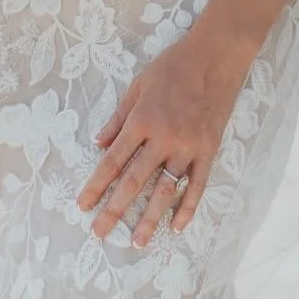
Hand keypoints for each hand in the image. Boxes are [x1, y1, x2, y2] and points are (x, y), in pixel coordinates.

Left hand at [77, 25, 254, 247]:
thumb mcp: (138, 85)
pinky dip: (188, 207)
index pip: (113, 161)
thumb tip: (97, 144)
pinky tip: (177, 227)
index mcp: (141, 120)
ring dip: (150, 218)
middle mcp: (162, 138)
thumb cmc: (173, 66)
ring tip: (136, 242)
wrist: (215, 55)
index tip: (82, 206)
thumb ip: (118, 117)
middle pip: (134, 181)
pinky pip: (197, 185)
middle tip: (99, 233)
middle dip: (114, 210)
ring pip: (165, 190)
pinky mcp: (208, 149)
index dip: (96, 185)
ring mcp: (188, 146)